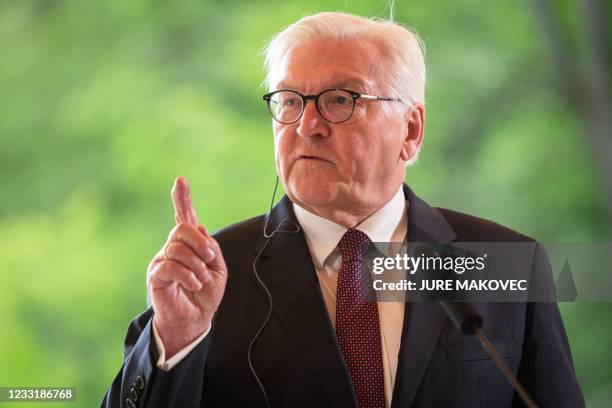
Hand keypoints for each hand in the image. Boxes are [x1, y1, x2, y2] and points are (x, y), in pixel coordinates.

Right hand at [147, 176, 226, 357]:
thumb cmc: (206, 294)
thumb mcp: (218, 269)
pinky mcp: (156, 275)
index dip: (182, 198)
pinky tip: (194, 284)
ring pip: (177, 247)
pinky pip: (170, 266)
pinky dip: (187, 275)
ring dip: (196, 264)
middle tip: (209, 259)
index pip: (185, 216)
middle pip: (182, 229)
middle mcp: (174, 248)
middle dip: (199, 242)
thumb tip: (201, 228)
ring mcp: (163, 260)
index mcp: (190, 244)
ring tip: (201, 279)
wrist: (195, 319)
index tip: (181, 180)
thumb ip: (211, 249)